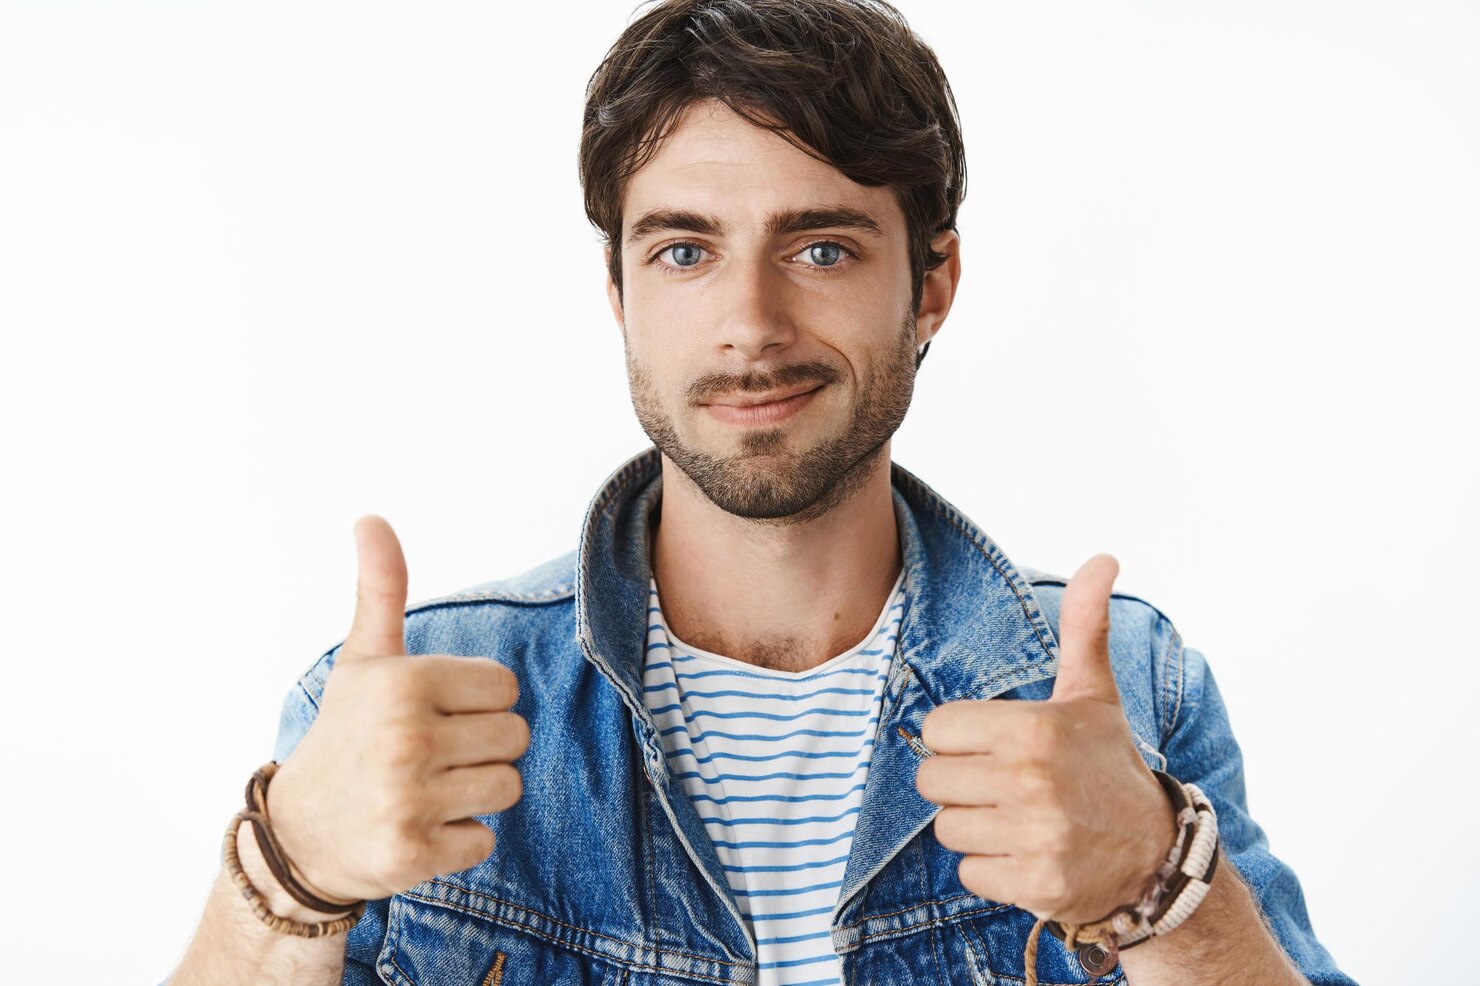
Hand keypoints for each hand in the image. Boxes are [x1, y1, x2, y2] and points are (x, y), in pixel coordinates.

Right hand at [264, 516, 529, 903]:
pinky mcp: (413, 855)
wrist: (296, 836)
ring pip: (508, 787)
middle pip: (516, 736)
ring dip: (476, 793)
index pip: (506, 687)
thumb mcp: (362, 661)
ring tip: (427, 788)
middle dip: (482, 747)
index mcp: (404, 682)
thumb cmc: (346, 736)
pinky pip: (486, 840)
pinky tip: (419, 827)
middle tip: (431, 755)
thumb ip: (382, 590)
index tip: (434, 712)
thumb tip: (370, 518)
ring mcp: (409, 800)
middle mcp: (407, 739)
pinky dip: (460, 839)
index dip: (477, 701)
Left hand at [914, 554, 1176, 924]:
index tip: (995, 746)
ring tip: (1019, 819)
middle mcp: (1032, 781)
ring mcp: (1034, 837)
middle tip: (1006, 785)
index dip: (959, 739)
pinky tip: (1026, 853)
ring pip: (947, 829)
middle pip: (933, 781)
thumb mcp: (1093, 694)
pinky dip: (991, 869)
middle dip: (962, 784)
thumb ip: (1084, 626)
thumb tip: (1104, 558)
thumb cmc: (1108, 766)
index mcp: (1034, 728)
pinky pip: (969, 873)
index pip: (936, 730)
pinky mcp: (1035, 884)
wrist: (1156, 856)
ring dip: (976, 828)